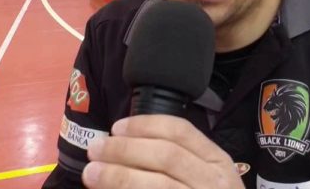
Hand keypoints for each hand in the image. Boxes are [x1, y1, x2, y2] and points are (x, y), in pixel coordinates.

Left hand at [83, 115, 243, 188]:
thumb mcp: (203, 178)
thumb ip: (173, 161)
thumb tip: (120, 143)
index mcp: (218, 162)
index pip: (180, 131)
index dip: (145, 126)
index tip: (116, 128)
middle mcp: (214, 183)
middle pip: (166, 155)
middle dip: (125, 150)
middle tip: (95, 149)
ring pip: (158, 185)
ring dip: (119, 176)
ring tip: (91, 173)